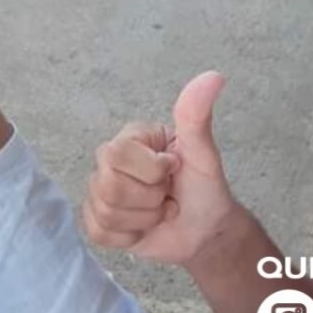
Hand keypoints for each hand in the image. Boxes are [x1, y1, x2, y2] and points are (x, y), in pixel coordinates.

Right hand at [82, 71, 237, 264]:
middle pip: (109, 186)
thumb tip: (213, 76)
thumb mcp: (204, 155)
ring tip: (160, 210)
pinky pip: (101, 233)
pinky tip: (146, 228)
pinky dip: (131, 236)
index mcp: (131, 139)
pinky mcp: (99, 222)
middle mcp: (110, 162)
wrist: (208, 231)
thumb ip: (197, 117)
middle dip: (150, 198)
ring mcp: (101, 191)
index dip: (152, 171)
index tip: (174, 170)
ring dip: (145, 219)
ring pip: (106, 212)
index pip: (118, 154)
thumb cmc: (205, 190)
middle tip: (167, 194)